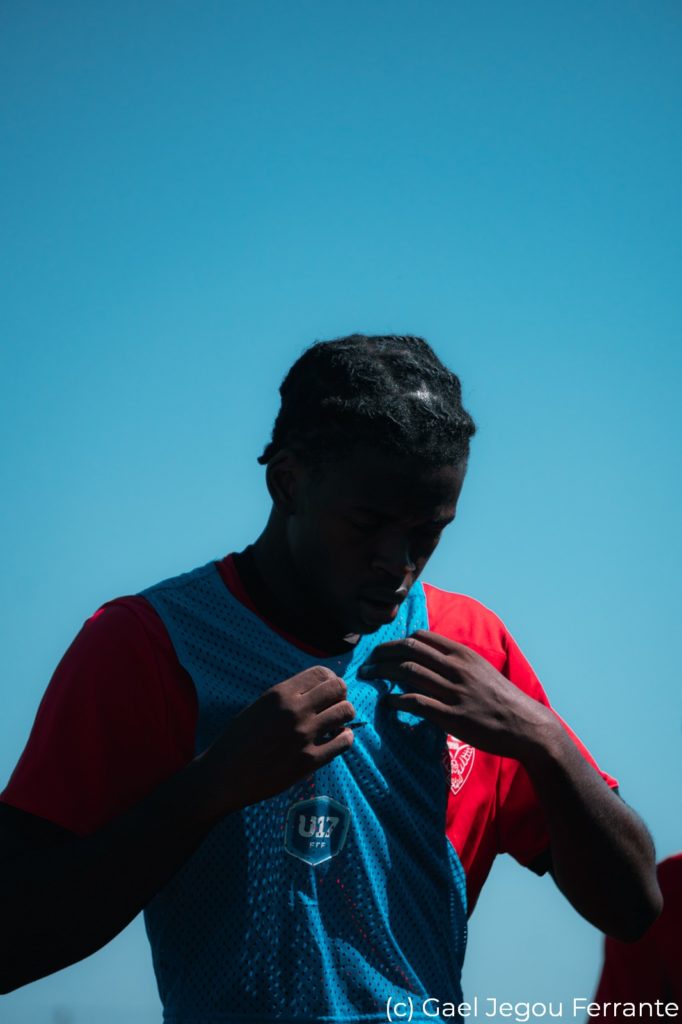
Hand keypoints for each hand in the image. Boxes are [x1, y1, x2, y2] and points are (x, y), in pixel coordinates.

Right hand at [196, 666, 355, 816]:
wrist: (224, 775)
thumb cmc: (238, 740)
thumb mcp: (259, 706)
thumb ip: (287, 697)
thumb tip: (315, 691)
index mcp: (280, 694)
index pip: (321, 673)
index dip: (330, 679)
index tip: (328, 689)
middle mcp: (295, 710)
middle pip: (338, 688)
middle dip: (340, 695)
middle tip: (335, 704)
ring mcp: (304, 735)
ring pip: (345, 712)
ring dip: (345, 715)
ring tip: (337, 722)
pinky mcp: (309, 760)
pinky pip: (343, 742)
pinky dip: (345, 738)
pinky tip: (338, 739)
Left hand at [359, 629, 553, 758]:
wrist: (526, 725)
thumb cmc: (501, 699)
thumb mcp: (480, 670)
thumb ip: (456, 662)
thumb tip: (428, 658)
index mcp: (463, 654)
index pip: (421, 637)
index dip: (397, 641)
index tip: (382, 650)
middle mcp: (457, 668)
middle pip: (409, 650)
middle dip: (383, 653)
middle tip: (368, 662)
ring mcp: (455, 692)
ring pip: (408, 672)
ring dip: (383, 673)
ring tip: (369, 677)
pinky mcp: (453, 716)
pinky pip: (417, 702)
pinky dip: (397, 699)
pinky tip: (387, 702)